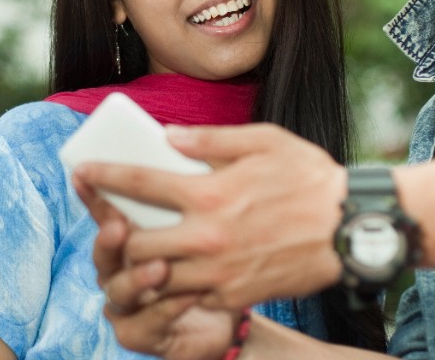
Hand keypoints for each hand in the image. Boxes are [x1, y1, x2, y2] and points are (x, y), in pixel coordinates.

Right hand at [74, 176, 239, 359]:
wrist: (237, 305)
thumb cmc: (220, 254)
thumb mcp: (207, 214)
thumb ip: (189, 182)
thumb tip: (175, 138)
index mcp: (129, 237)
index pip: (105, 211)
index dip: (93, 194)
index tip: (84, 173)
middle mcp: (119, 269)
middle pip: (104, 251)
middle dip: (108, 238)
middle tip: (120, 225)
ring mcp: (126, 303)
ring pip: (119, 289)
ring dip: (137, 277)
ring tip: (160, 266)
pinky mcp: (140, 334)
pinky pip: (147, 323)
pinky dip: (168, 307)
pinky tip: (192, 293)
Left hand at [75, 123, 346, 310]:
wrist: (354, 229)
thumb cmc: (311, 177)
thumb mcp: (263, 141)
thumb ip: (209, 139)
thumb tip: (166, 136)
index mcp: (210, 192)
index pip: (139, 182)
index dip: (103, 175)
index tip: (81, 170)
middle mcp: (207, 236)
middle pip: (134, 240)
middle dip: (110, 229)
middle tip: (100, 218)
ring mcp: (219, 272)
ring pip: (154, 277)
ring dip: (135, 263)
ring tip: (126, 248)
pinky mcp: (234, 296)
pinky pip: (185, 298)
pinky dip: (167, 287)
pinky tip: (162, 273)